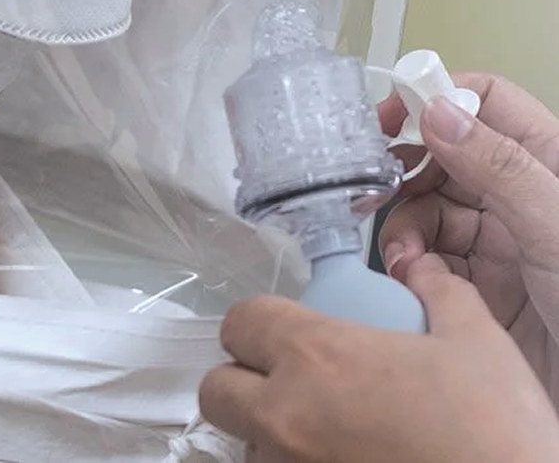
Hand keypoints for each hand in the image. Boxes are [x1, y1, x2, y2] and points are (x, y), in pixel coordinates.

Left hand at [200, 254, 558, 462]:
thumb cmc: (496, 431)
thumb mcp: (476, 343)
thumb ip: (439, 293)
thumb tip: (424, 268)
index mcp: (317, 356)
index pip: (240, 321)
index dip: (257, 321)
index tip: (282, 328)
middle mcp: (288, 415)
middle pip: (216, 390)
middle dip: (240, 379)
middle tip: (285, 378)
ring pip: (243, 444)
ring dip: (264, 430)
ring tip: (316, 426)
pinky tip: (334, 455)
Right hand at [379, 74, 558, 397]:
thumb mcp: (555, 228)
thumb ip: (498, 167)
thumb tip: (438, 113)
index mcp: (547, 163)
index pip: (485, 101)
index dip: (436, 97)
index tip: (391, 115)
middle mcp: (518, 197)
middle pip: (441, 156)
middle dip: (406, 172)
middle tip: (380, 187)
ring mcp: (497, 242)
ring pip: (425, 209)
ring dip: (404, 229)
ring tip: (407, 259)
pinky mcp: (477, 286)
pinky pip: (425, 259)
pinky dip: (410, 267)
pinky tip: (417, 282)